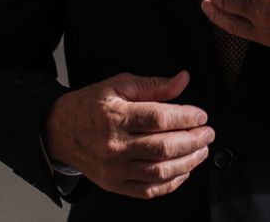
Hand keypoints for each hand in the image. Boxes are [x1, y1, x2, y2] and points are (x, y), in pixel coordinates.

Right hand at [43, 70, 213, 197]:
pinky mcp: (115, 184)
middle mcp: (115, 145)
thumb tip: (183, 80)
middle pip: (163, 148)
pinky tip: (184, 170)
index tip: (201, 115)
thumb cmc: (92, 105)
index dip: (185, 117)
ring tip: (202, 150)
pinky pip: (149, 190)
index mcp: (116, 116)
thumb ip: (154, 85)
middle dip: (193, 140)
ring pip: (159, 171)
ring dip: (188, 162)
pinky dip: (171, 182)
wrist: (62, 131)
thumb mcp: (120, 85)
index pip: (158, 119)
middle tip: (208, 133)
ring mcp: (114, 169)